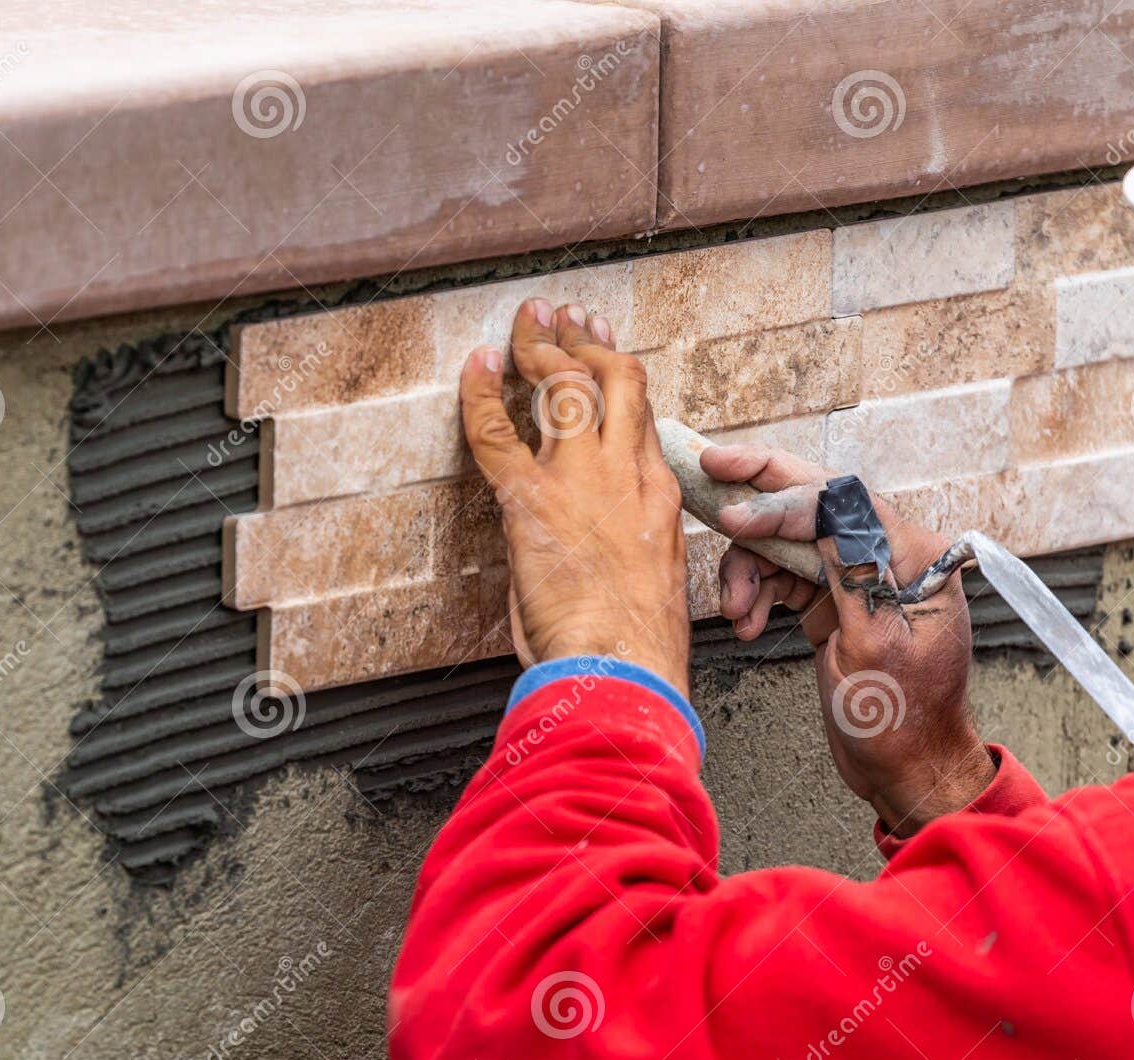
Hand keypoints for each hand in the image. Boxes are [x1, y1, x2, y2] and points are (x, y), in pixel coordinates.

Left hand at [459, 299, 690, 695]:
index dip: (619, 374)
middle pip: (615, 381)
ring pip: (567, 386)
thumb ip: (621, 547)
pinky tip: (476, 363)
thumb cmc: (635, 646)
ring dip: (542, 347)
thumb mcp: (648, 583)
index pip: (640, 414)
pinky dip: (481, 393)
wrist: (623, 667)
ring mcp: (580, 480)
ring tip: (527, 321)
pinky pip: (496, 431)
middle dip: (587, 341)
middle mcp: (626, 474)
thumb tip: (590, 547)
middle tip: (566, 318)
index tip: (604, 351)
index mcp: (657, 495)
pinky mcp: (531, 499)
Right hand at [700, 444, 995, 835]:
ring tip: (736, 612)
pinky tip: (747, 621)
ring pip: (788, 541)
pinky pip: (784, 574)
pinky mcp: (834, 598)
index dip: (783, 500)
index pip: (843, 502)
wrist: (905, 768)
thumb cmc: (901, 718)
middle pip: (816, 502)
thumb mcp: (874, 644)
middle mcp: (889, 555)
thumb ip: (850, 570)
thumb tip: (826, 505)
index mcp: (916, 558)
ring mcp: (858, 575)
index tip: (735, 515)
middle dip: (761, 491)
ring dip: (751, 569)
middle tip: (710, 469)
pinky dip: (758, 592)